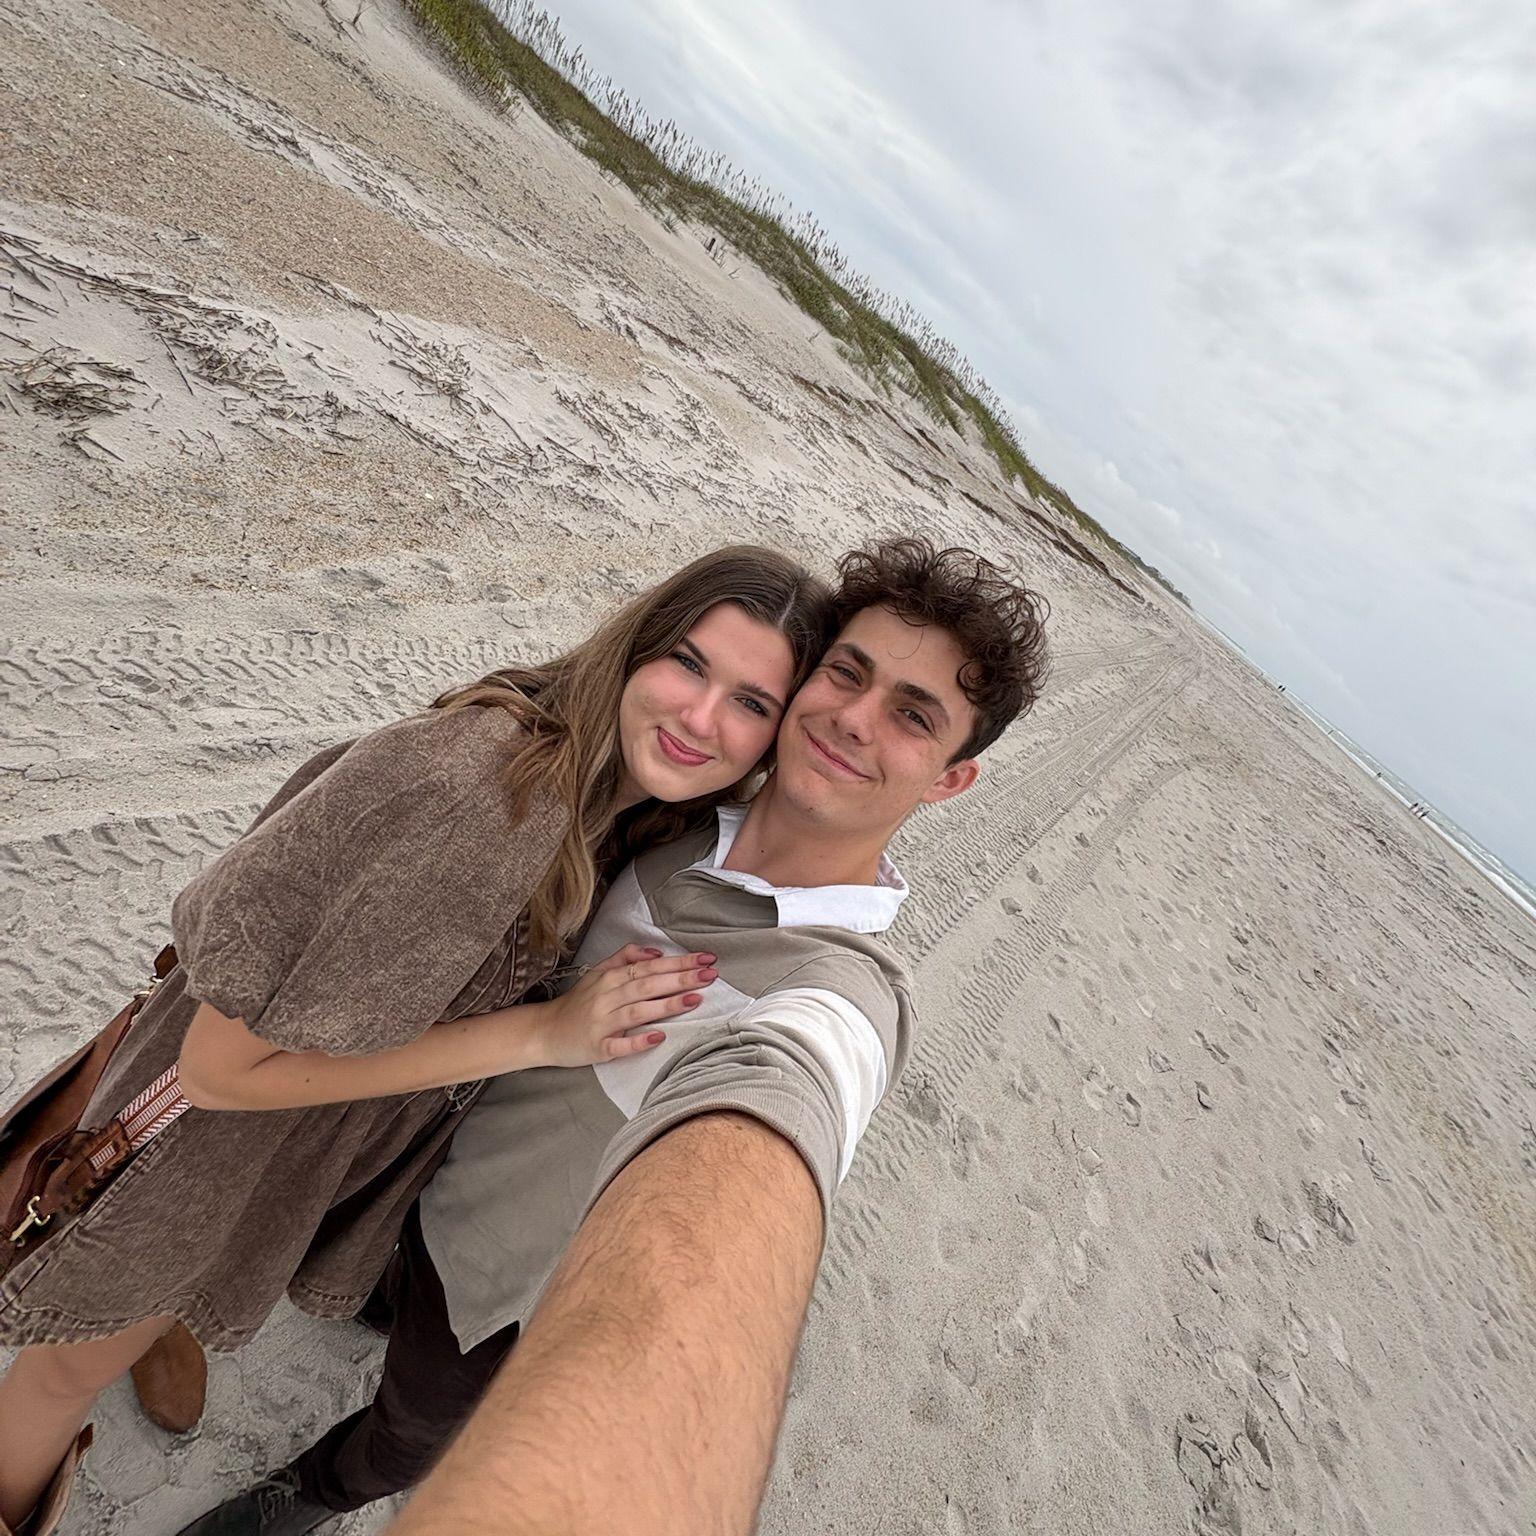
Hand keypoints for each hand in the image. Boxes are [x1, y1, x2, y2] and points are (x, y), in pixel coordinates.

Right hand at [530, 944, 717, 1069]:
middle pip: (647, 985)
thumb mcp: (598, 972)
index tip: (706, 959)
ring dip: (666, 1005)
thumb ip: (625, 957)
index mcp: (610, 977)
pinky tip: (658, 1036)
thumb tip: (657, 951)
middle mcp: (607, 997)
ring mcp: (602, 1023)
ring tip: (694, 1000)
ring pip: (637, 1011)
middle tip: (710, 975)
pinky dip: (638, 1040)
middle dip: (680, 979)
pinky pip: (619, 1044)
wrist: (545, 1032)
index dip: (679, 962)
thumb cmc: (579, 1003)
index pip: (650, 967)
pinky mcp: (597, 1047)